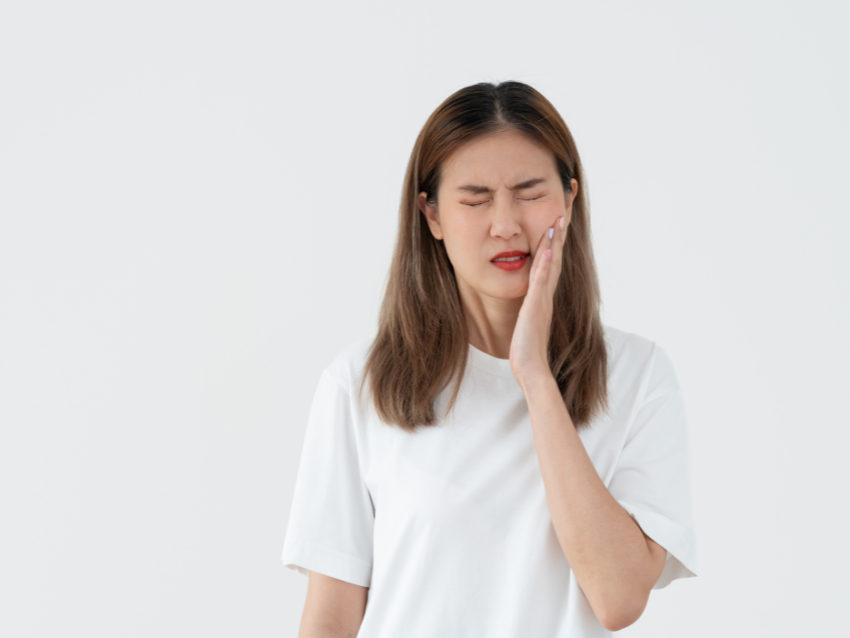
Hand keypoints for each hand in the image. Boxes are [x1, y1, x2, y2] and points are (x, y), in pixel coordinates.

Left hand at [509, 215, 566, 386]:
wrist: (531, 368)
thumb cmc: (527, 349)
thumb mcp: (527, 323)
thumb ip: (530, 310)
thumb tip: (529, 305)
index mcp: (543, 298)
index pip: (550, 266)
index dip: (553, 246)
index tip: (555, 227)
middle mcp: (546, 297)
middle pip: (555, 260)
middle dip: (557, 237)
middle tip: (561, 215)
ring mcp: (542, 301)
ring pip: (551, 267)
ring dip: (554, 244)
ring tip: (556, 223)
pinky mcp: (536, 308)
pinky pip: (541, 283)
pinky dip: (546, 266)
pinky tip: (547, 251)